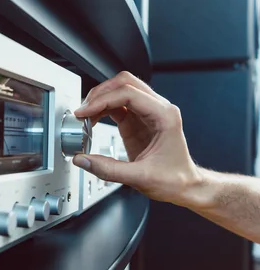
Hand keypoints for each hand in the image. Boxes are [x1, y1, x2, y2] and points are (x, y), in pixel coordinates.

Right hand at [72, 72, 202, 207]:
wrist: (185, 186)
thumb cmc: (175, 179)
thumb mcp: (141, 178)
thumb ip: (109, 170)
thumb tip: (83, 160)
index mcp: (164, 116)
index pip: (129, 94)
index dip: (102, 100)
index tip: (85, 112)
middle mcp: (158, 109)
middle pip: (125, 83)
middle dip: (100, 93)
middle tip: (83, 110)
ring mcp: (146, 113)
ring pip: (120, 90)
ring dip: (100, 99)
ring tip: (85, 116)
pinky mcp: (137, 121)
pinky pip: (117, 105)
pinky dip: (102, 109)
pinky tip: (93, 120)